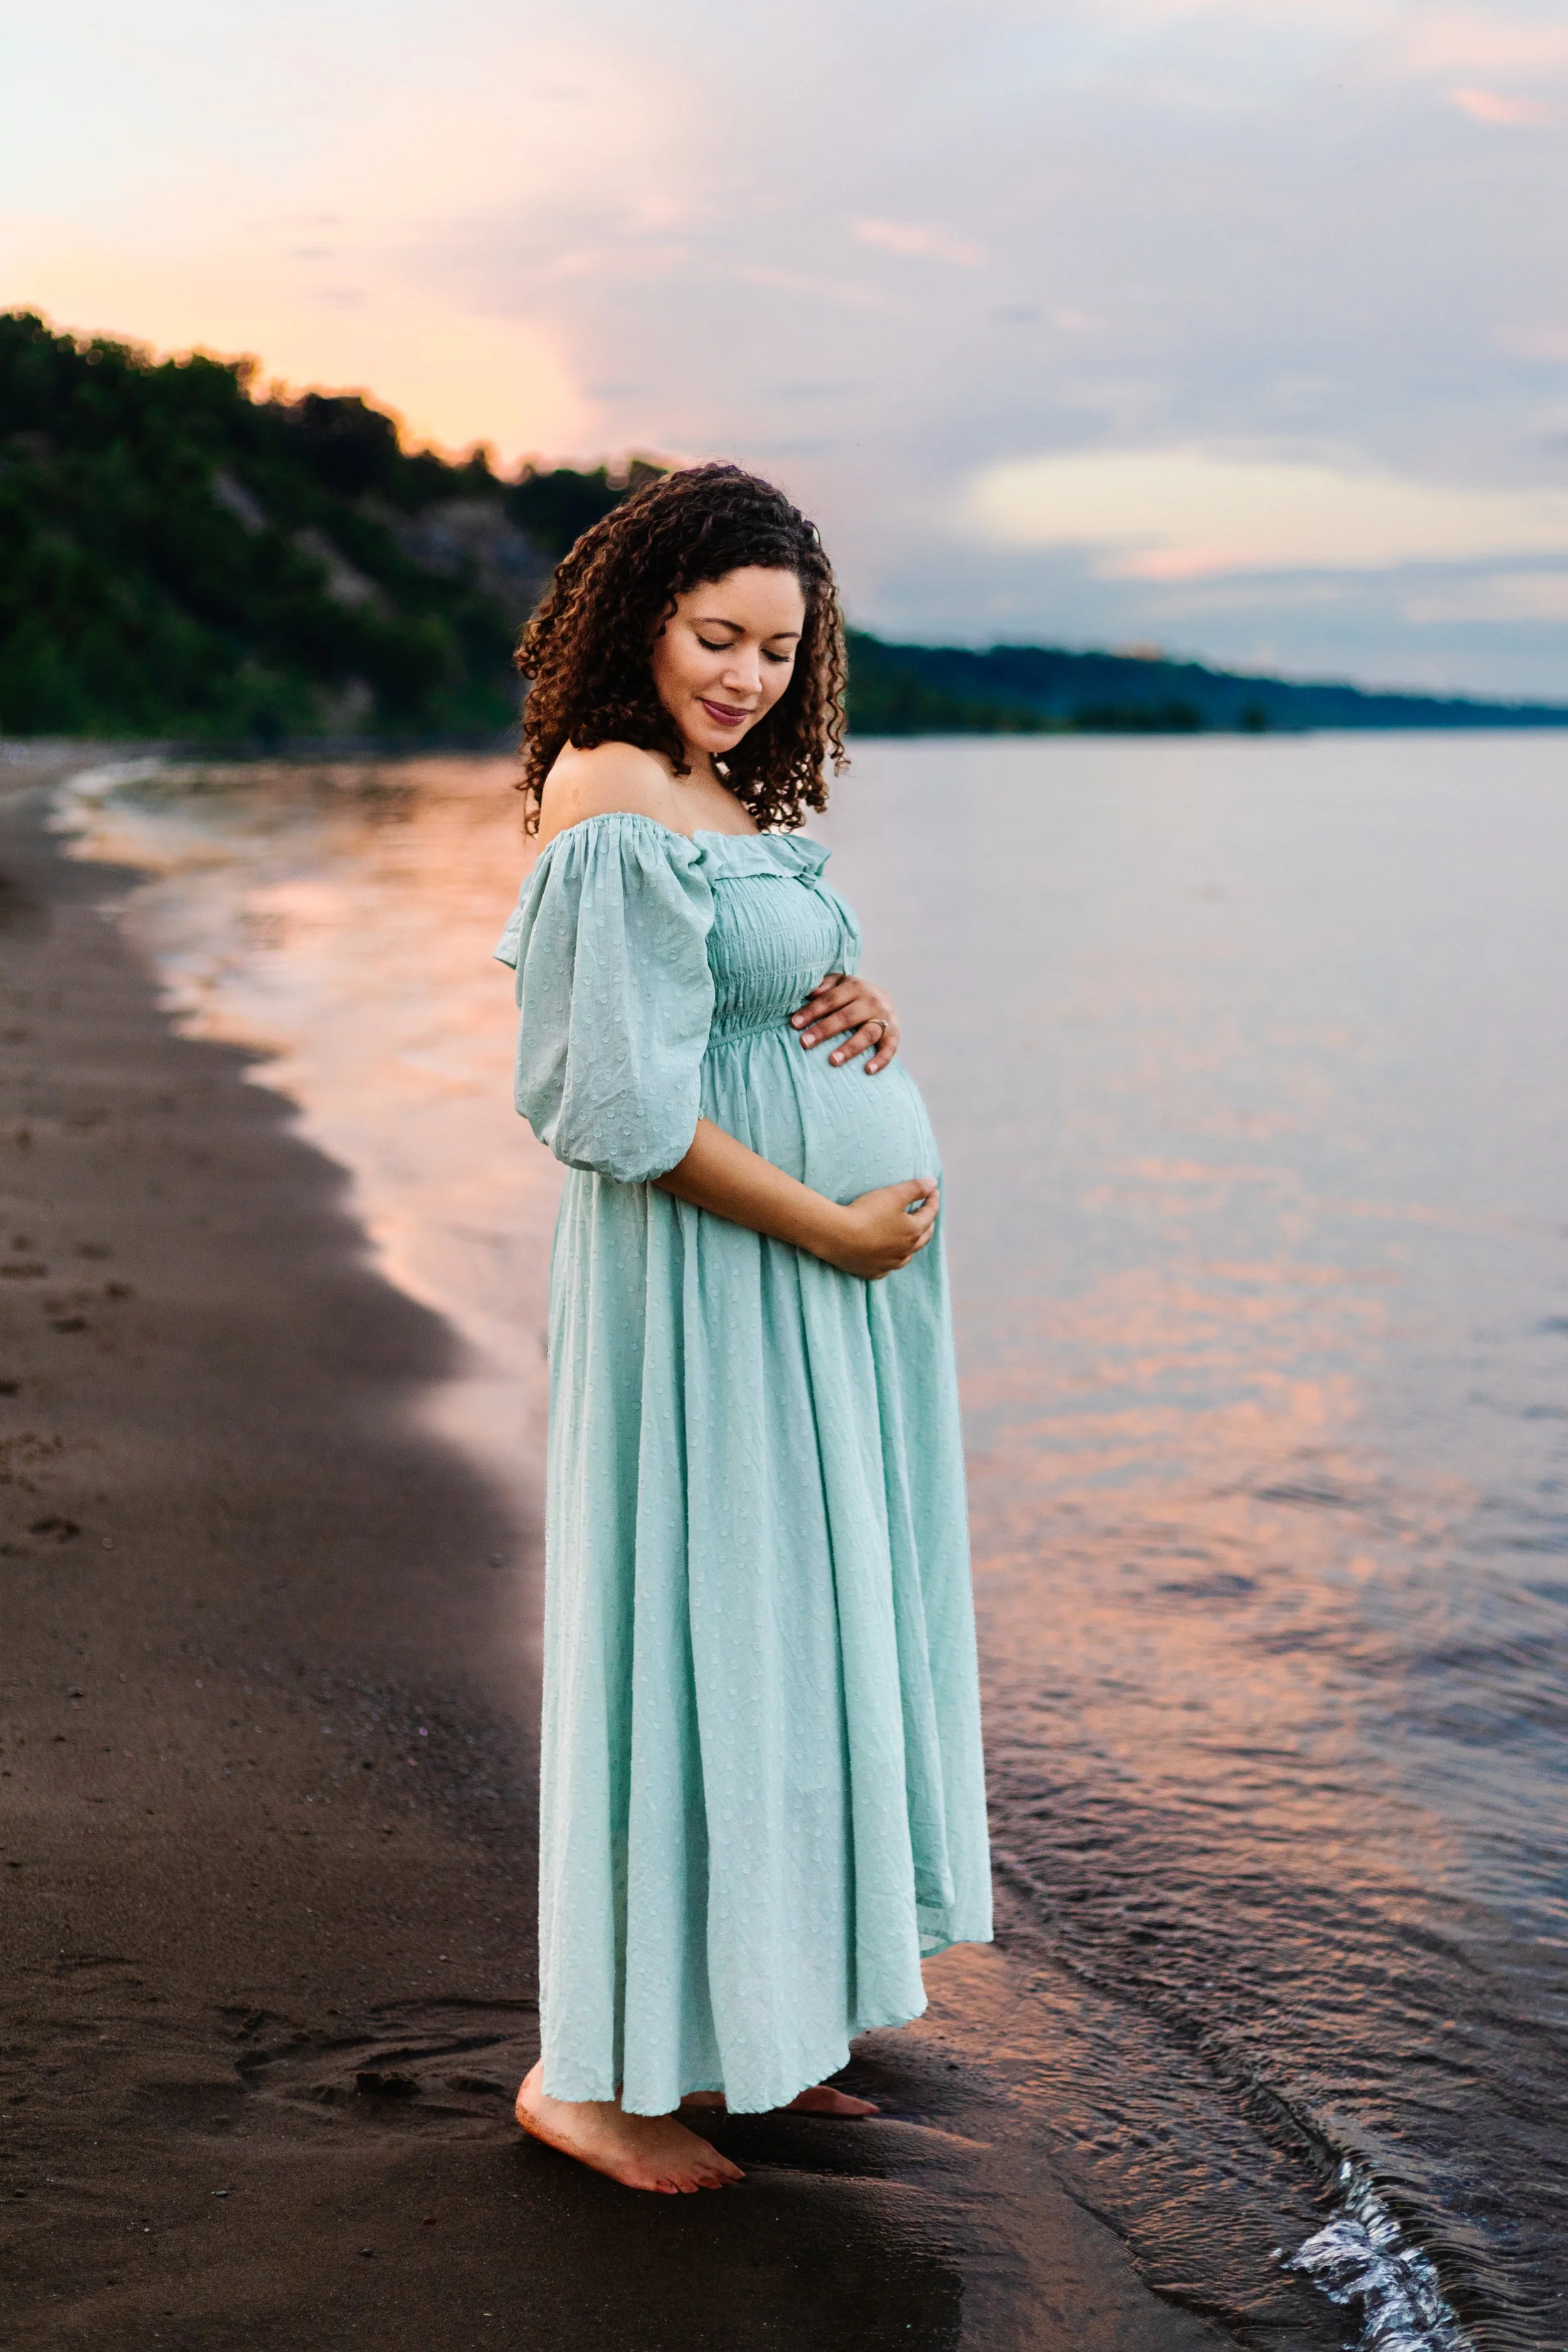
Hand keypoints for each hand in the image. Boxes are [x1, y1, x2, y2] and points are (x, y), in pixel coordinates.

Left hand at [792, 973, 899, 1073]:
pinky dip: (881, 1060)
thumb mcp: (840, 983)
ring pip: (867, 1034)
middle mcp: (871, 1002)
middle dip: (825, 1030)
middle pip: (847, 1017)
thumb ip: (825, 985)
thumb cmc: (852, 995)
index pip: (830, 1000)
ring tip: (832, 1061)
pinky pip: (889, 1049)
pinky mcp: (894, 1035)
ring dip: (850, 1048)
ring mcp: (884, 1019)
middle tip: (805, 1043)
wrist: (885, 999)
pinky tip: (868, 1070)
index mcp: (854, 987)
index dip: (812, 1011)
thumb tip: (810, 992)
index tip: (794, 1024)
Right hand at [820, 1178, 938, 1280]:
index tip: (932, 1190)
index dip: (932, 1199)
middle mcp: (905, 1251)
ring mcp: (888, 1264)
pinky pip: (887, 1268)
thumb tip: (933, 1183)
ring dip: (912, 1245)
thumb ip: (915, 1188)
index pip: (930, 1213)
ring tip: (911, 1237)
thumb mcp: (893, 1194)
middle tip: (927, 1213)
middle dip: (928, 1223)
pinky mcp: (872, 1271)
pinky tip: (888, 1258)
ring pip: (907, 1255)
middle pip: (923, 1237)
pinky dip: (891, 1261)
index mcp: (913, 1231)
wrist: (837, 1236)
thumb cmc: (866, 1213)